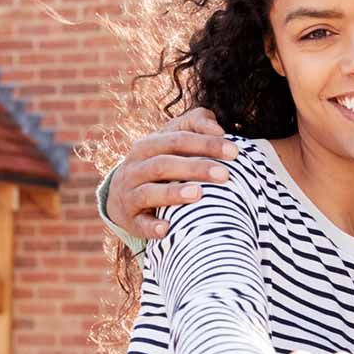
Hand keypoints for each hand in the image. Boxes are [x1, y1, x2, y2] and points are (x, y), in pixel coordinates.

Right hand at [106, 108, 235, 240]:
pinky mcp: (129, 219)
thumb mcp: (170, 141)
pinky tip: (167, 228)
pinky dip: (151, 227)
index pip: (178, 138)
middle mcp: (135, 167)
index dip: (206, 143)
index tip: (233, 151)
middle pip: (164, 164)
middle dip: (195, 168)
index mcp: (148, 145)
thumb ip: (195, 125)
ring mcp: (129, 193)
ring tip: (198, 194)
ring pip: (148, 192)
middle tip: (224, 174)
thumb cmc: (158, 164)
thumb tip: (218, 128)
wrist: (120, 195)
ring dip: (173, 193)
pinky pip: (139, 223)